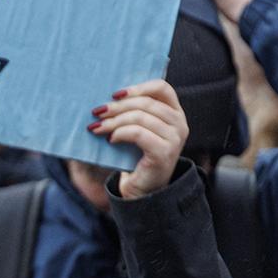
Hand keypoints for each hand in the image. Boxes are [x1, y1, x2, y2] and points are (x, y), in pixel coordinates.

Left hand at [90, 80, 187, 198]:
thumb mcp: (137, 128)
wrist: (142, 189)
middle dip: (117, 106)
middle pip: (146, 102)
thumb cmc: (135, 155)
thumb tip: (107, 96)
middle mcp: (180, 124)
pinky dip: (120, 133)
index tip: (114, 94)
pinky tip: (110, 140)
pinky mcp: (165, 153)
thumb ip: (132, 110)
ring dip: (114, 121)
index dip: (137, 87)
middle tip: (96, 112)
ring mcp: (175, 139)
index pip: (162, 88)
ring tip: (97, 127)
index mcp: (175, 113)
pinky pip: (138, 133)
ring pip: (140, 117)